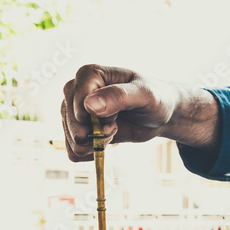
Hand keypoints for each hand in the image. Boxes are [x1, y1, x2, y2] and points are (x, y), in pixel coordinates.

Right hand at [60, 65, 220, 161]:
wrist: (156, 115)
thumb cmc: (155, 98)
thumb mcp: (146, 95)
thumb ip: (119, 97)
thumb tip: (89, 106)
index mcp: (88, 74)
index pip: (79, 107)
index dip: (98, 119)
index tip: (116, 117)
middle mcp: (75, 91)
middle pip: (74, 126)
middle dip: (98, 134)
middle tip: (115, 126)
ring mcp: (72, 111)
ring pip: (73, 142)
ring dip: (96, 144)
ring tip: (112, 131)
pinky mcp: (76, 129)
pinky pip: (73, 152)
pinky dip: (90, 154)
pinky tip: (104, 142)